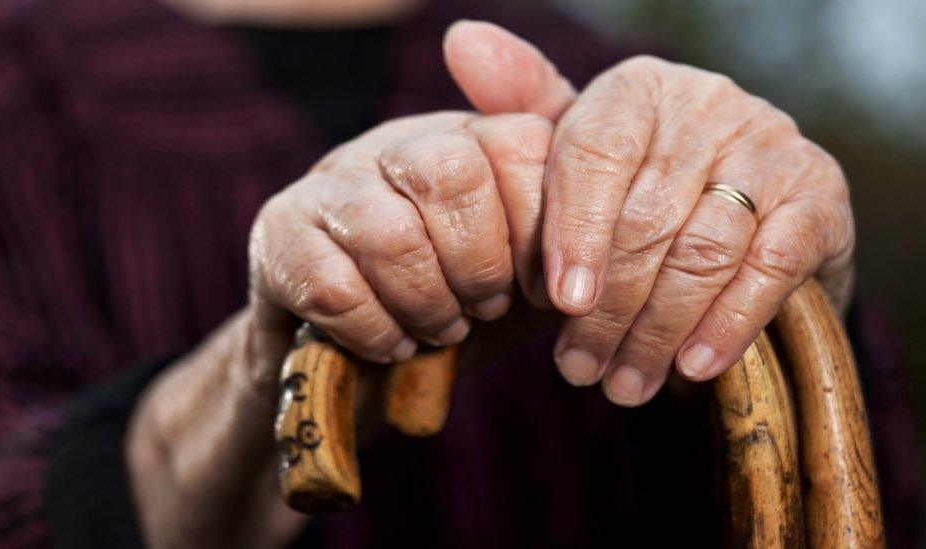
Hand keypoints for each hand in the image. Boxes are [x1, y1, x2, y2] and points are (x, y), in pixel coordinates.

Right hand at [126, 110, 553, 546]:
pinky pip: (334, 287)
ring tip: (438, 329)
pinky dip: (375, 332)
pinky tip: (390, 343)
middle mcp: (396, 143)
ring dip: (427, 304)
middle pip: (451, 174)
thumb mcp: (528, 268)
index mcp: (466, 138)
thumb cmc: (456, 304)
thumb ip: (569, 226)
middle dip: (479, 265)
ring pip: (392, 234)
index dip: (541, 230)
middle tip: (483, 308)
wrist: (358, 362)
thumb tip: (607, 221)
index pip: (519, 144)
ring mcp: (331, 182)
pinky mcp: (278, 232)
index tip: (542, 288)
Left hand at [445, 22, 855, 405]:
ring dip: (657, 330)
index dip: (573, 233)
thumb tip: (461, 41)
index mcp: (638, 90)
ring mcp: (771, 146)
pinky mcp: (820, 197)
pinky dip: (728, 323)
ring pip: (702, 250)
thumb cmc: (639, 188)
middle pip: (645, 216)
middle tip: (580, 368)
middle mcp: (708, 104)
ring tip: (622, 383)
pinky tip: (692, 368)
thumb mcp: (579, 153)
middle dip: (608, 308)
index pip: (595, 153)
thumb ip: (525, 110)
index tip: (558, 302)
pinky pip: (769, 267)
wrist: (746, 216)